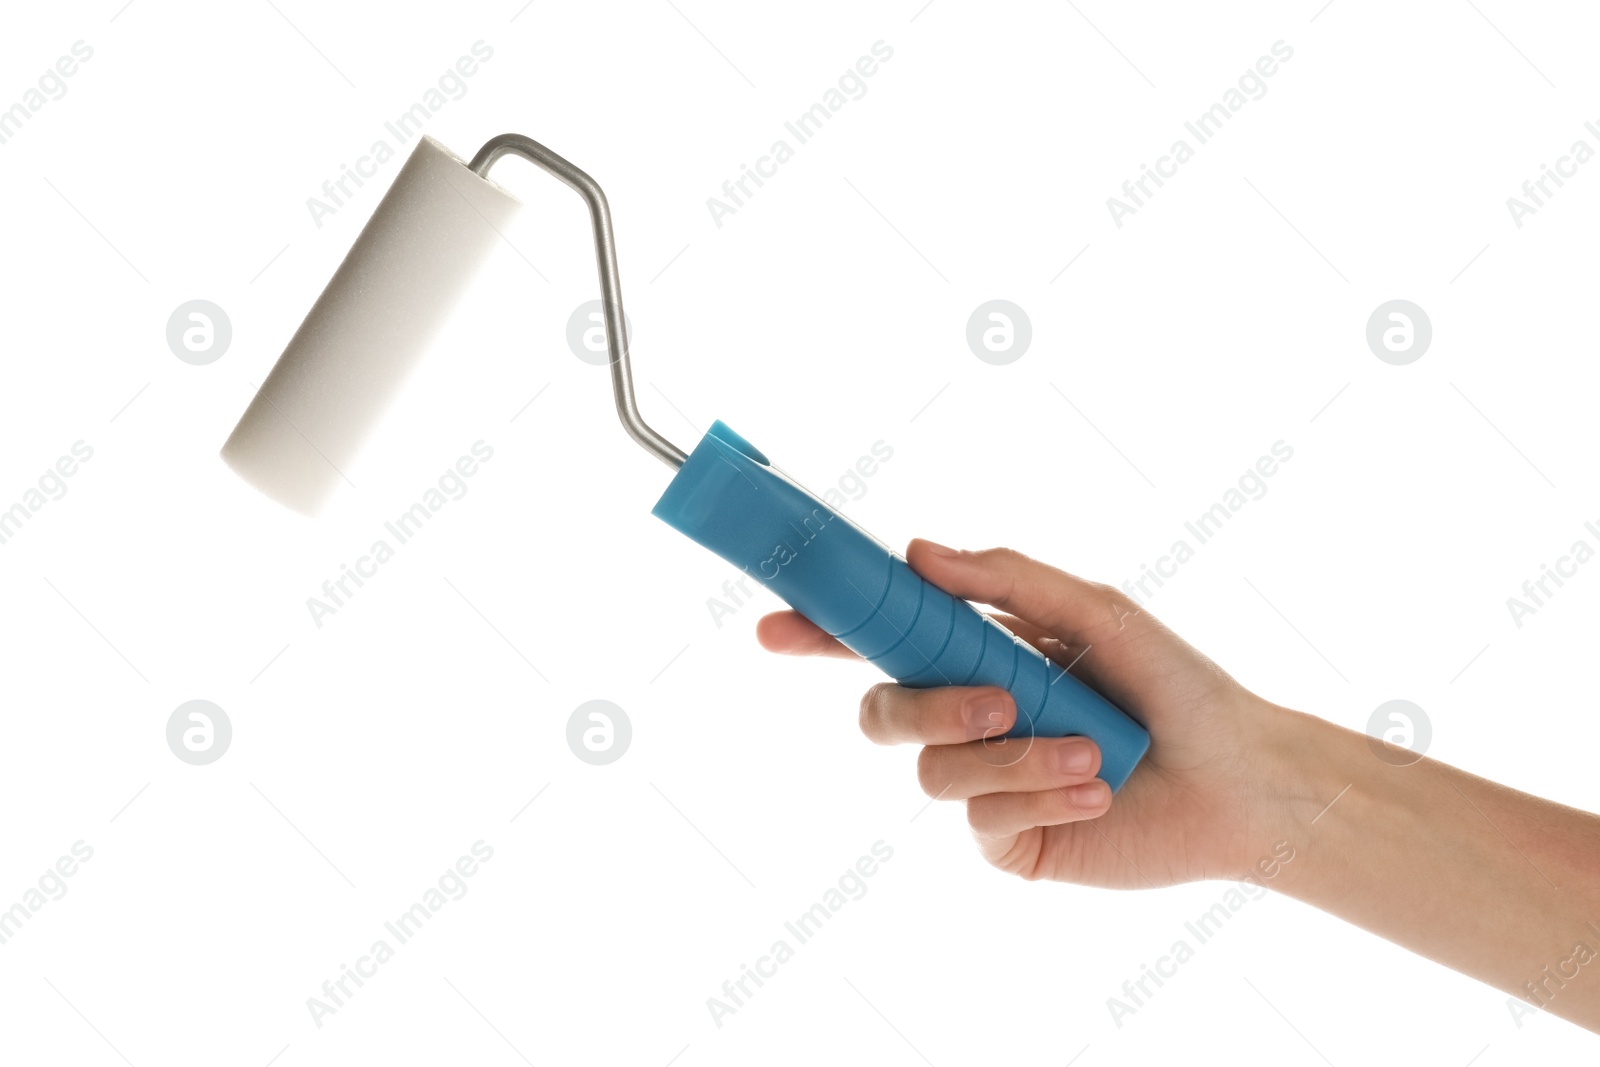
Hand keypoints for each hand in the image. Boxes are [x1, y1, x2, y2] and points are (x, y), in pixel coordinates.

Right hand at [757, 539, 1297, 888]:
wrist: (1242, 780)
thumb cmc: (1175, 686)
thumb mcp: (1097, 614)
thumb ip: (1011, 581)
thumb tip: (919, 552)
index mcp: (978, 656)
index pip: (880, 642)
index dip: (820, 635)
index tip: (774, 625)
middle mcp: (969, 719)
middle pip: (883, 715)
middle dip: (928, 706)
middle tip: (1001, 700)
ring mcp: (984, 783)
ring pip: (934, 773)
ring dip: (1013, 758)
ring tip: (1091, 757)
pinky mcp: (1007, 840)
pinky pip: (981, 820)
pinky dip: (1040, 798)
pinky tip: (1095, 792)